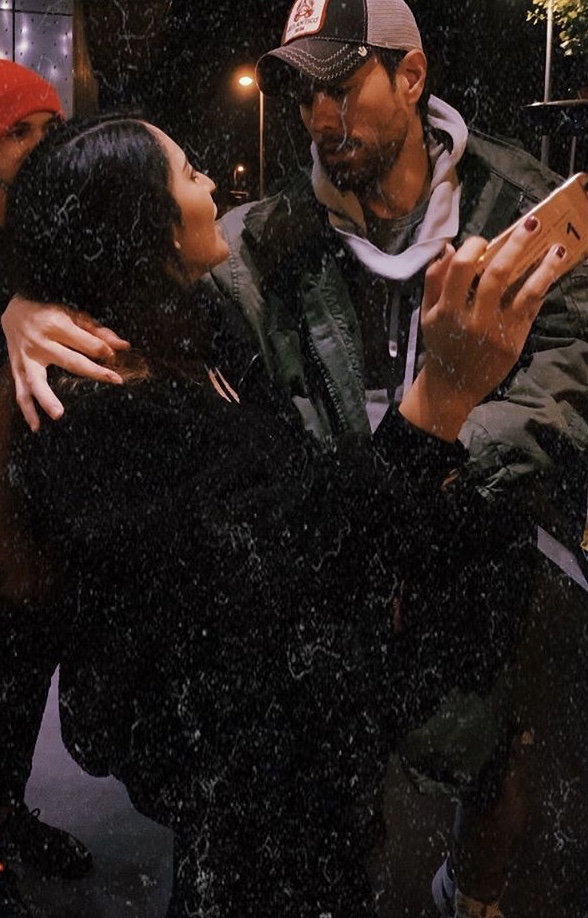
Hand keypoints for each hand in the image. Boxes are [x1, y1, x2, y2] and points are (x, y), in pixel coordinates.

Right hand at [1, 296, 130, 430]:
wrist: (11, 312)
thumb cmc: (47, 314)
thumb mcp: (72, 315)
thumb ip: (98, 332)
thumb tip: (123, 346)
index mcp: (56, 325)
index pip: (86, 342)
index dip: (104, 351)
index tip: (115, 358)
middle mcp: (41, 342)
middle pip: (70, 361)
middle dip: (93, 371)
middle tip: (113, 380)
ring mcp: (28, 358)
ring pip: (36, 380)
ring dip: (46, 398)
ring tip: (58, 413)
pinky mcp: (18, 370)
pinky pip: (21, 392)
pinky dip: (27, 411)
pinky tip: (36, 426)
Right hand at [400, 217, 566, 440]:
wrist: (453, 386)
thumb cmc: (441, 344)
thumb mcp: (427, 314)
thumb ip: (434, 281)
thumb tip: (450, 249)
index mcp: (447, 310)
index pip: (461, 268)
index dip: (474, 247)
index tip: (483, 240)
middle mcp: (472, 319)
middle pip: (497, 273)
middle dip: (517, 244)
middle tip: (532, 223)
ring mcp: (496, 331)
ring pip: (525, 291)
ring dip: (545, 267)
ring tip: (558, 247)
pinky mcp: (513, 342)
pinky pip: (531, 309)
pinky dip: (542, 289)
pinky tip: (550, 273)